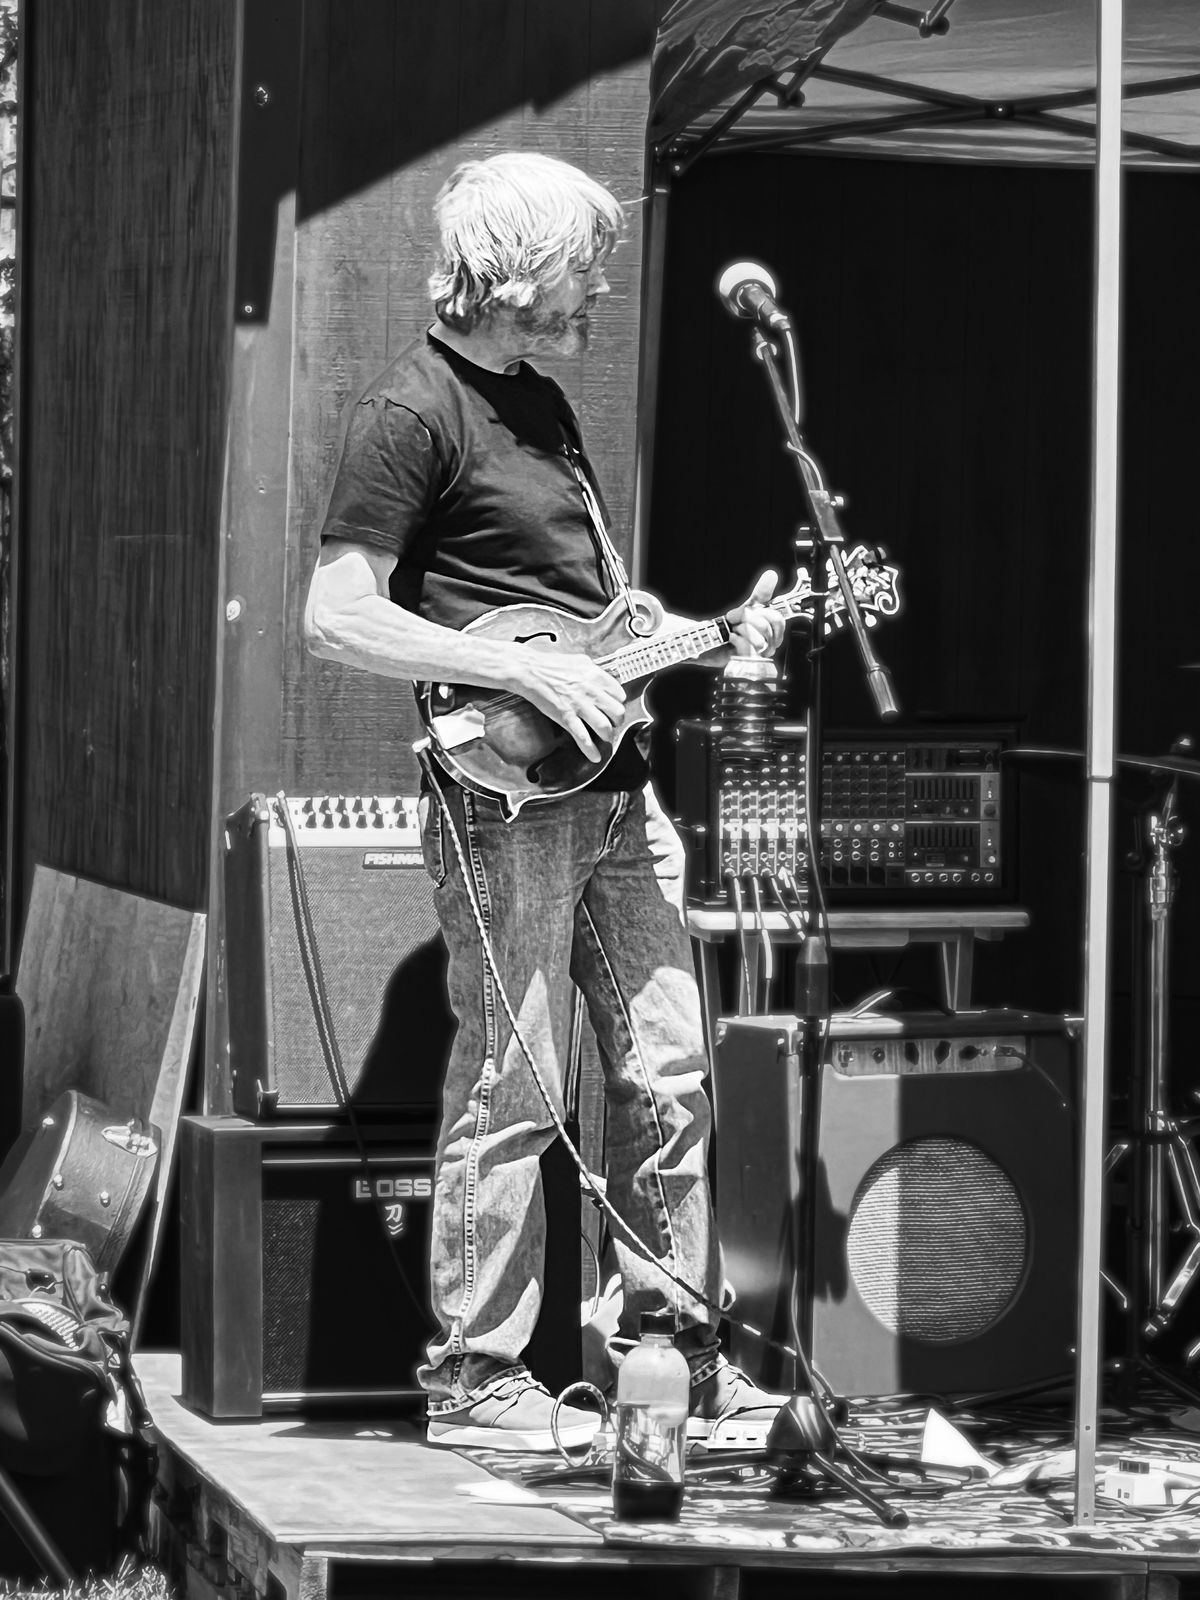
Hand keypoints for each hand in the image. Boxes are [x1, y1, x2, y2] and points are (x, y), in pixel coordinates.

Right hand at [512, 647, 626, 762]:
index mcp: (596, 676)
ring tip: (605, 738)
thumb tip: (602, 680)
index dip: (618, 704)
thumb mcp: (580, 661)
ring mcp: (578, 705)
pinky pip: (582, 737)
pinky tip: (595, 756)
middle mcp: (591, 691)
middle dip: (617, 721)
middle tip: (613, 724)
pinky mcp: (565, 717)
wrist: (529, 670)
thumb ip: (594, 672)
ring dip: (607, 736)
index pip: (620, 695)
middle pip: (617, 712)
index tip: (614, 708)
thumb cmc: (551, 664)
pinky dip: (590, 750)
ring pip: (604, 727)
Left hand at [726, 569, 784, 657]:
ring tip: (734, 631)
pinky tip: (731, 639)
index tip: (748, 609)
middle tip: (736, 620)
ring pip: (760, 640)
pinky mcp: (747, 663)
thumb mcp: (747, 608)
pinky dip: (738, 640)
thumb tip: (771, 574)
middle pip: (767, 626)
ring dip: (742, 630)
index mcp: (772, 631)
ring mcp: (759, 655)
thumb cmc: (731, 627)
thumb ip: (761, 593)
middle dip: (749, 619)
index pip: (777, 619)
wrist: (710, 642)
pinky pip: (749, 649)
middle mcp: (769, 645)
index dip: (761, 612)